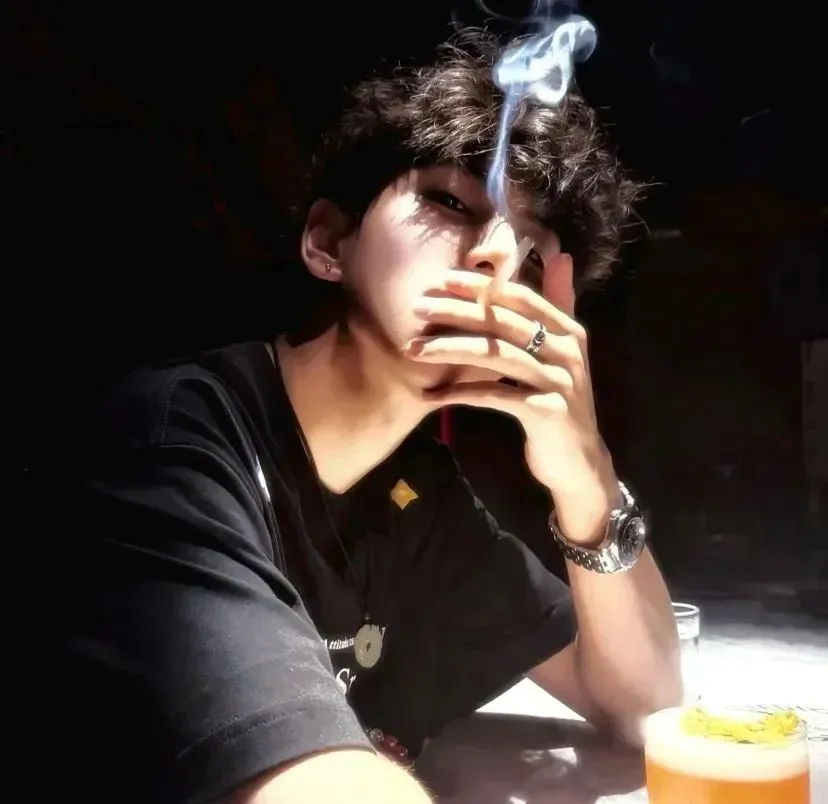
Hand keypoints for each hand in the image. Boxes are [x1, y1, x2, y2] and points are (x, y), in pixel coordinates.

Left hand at [405, 256, 618, 545]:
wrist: (578, 462)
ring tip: (414, 348)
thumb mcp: (561, 352)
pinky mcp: (546, 412)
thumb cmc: (558, 403)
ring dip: (450, 349)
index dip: (480, 286)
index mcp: (570, 330)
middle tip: (418, 307)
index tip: (441, 280)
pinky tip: (433, 394)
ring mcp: (559, 381)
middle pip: (503, 322)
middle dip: (457, 312)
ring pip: (496, 355)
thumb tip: (561, 254)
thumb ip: (558, 306)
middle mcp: (567, 351)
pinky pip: (495, 396)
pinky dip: (461, 393)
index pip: (519, 297)